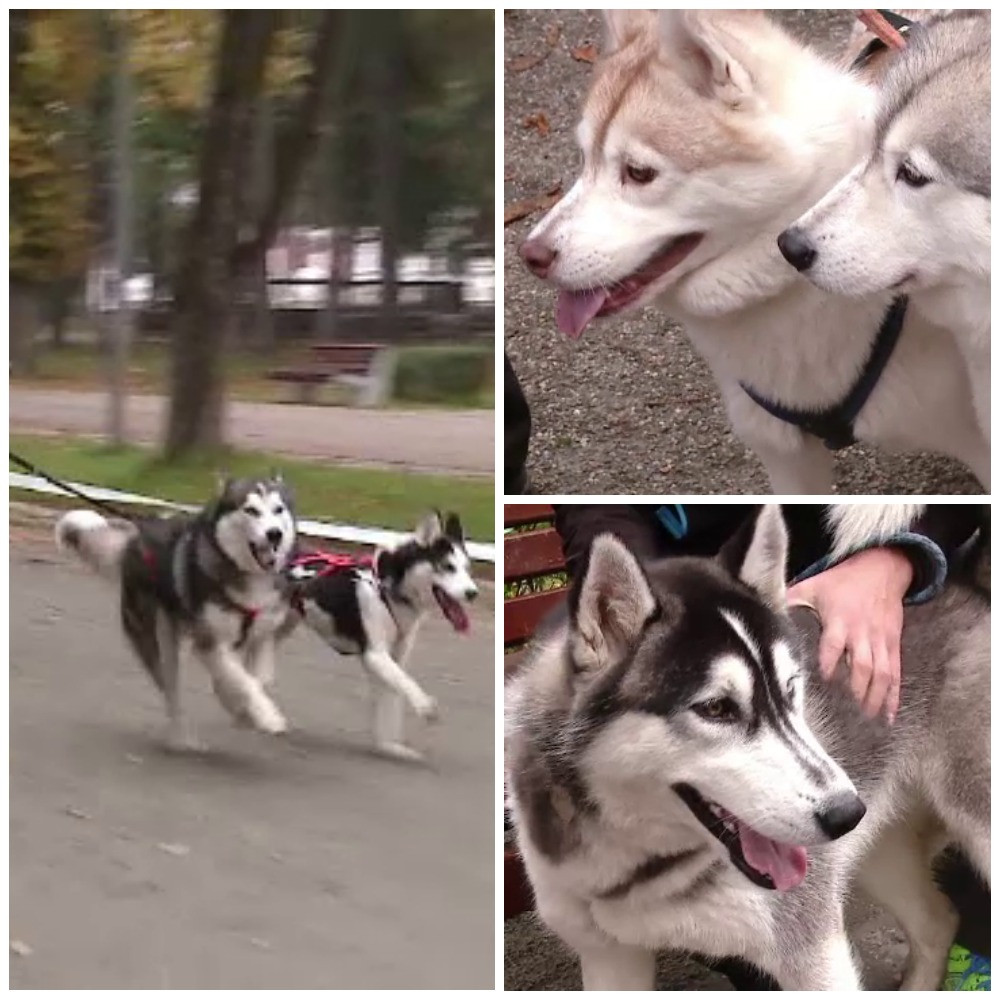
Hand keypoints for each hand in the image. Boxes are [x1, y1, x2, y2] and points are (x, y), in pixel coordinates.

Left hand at [787, 547, 911, 722]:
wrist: (882, 569)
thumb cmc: (843, 580)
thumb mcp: (814, 585)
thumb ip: (791, 599)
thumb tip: (760, 606)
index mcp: (839, 620)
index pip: (833, 644)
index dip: (828, 662)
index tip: (823, 680)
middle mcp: (862, 633)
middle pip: (862, 664)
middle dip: (856, 689)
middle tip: (849, 712)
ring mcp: (880, 640)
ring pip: (882, 672)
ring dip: (876, 696)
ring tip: (869, 718)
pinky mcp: (893, 644)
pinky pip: (896, 672)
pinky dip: (895, 695)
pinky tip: (890, 716)